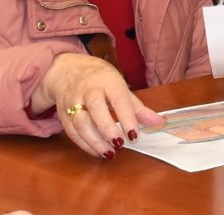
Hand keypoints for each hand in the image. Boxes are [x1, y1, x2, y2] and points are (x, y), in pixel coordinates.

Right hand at [35, 52, 163, 159]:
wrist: (69, 70)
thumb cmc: (101, 80)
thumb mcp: (121, 88)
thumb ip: (139, 108)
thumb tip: (160, 123)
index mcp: (108, 81)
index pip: (118, 99)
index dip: (127, 117)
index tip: (134, 135)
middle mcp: (89, 90)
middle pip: (96, 109)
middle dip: (108, 129)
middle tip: (120, 144)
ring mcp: (73, 102)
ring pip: (81, 123)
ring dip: (95, 141)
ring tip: (110, 153)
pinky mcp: (63, 114)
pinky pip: (72, 132)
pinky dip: (84, 144)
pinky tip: (97, 152)